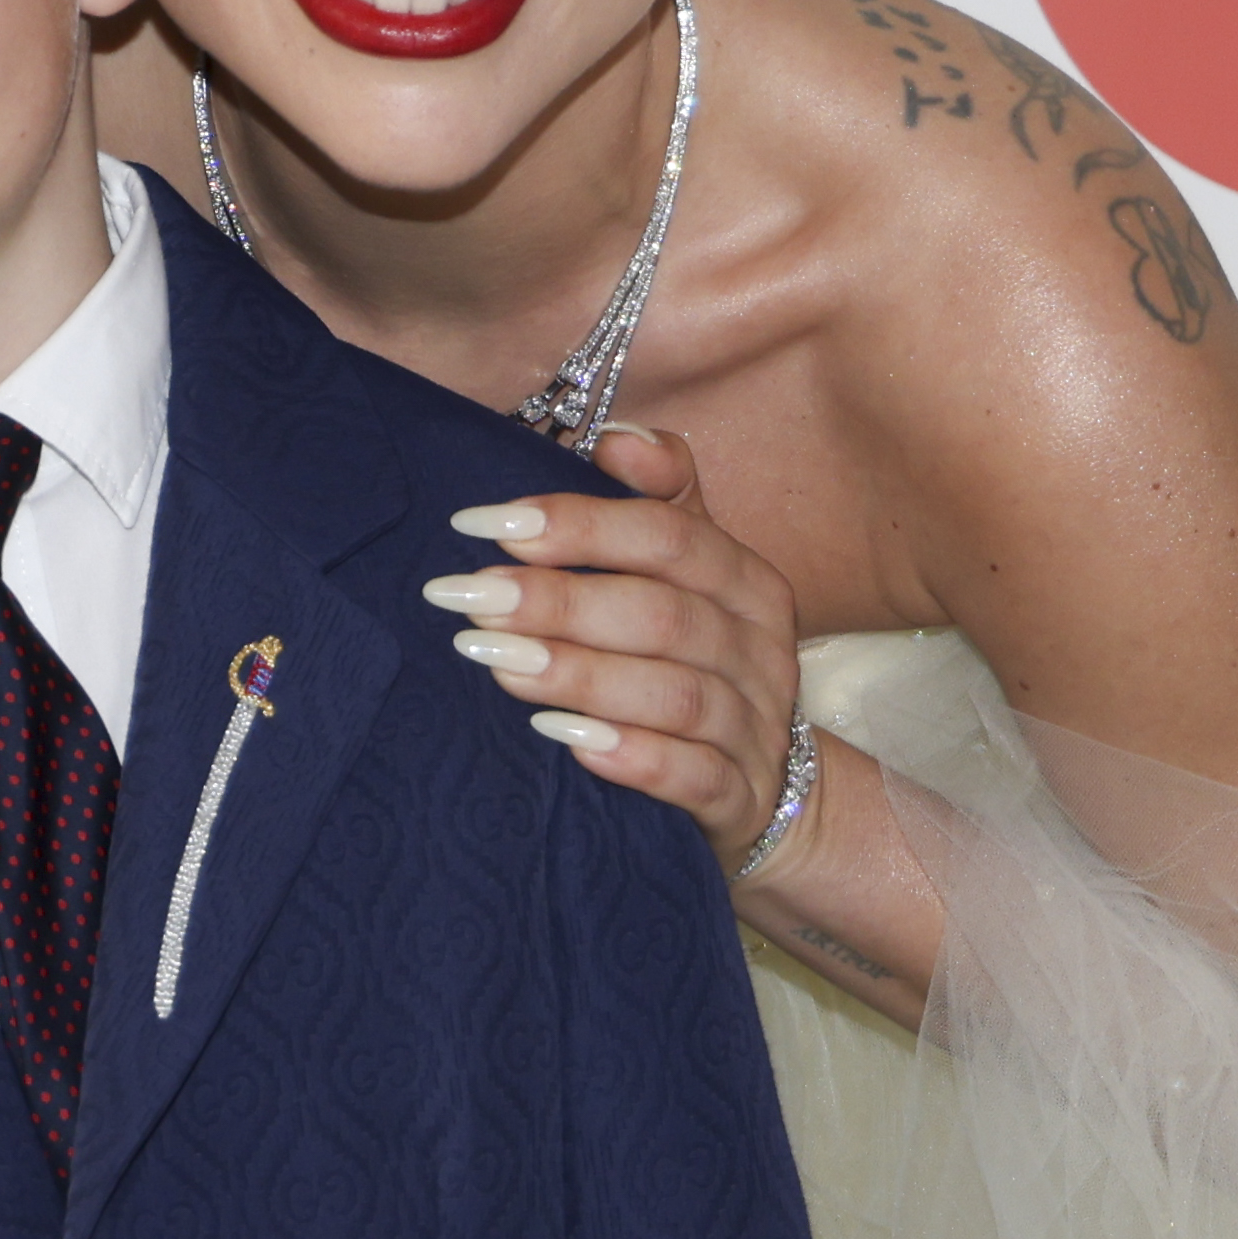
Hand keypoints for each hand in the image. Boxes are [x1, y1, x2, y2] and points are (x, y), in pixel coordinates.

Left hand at [415, 421, 811, 875]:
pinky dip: (632, 757)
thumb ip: (659, 501)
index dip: (577, 524)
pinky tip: (567, 741)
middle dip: (559, 602)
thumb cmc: (698, 663)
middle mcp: (760, 649)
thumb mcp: (691, 579)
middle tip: (470, 597)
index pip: (667, 536)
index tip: (485, 523)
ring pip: (674, 695)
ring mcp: (754, 728)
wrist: (767, 794)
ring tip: (497, 663)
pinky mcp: (740, 798)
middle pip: (661, 615)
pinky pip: (693, 776)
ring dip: (580, 675)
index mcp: (745, 581)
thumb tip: (614, 439)